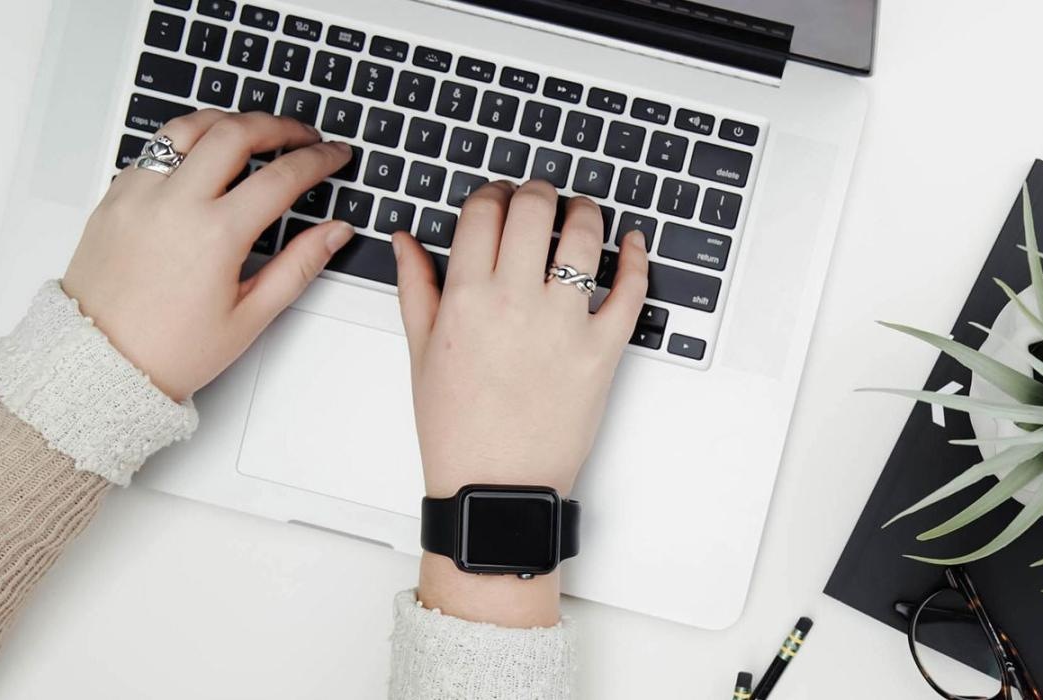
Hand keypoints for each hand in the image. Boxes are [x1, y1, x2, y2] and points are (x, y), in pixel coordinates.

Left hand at [62, 110, 354, 399]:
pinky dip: (186, 143)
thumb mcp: (250, 316)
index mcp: (215, 235)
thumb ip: (299, 266)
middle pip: (235, 132)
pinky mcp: (114, 197)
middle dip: (279, 126)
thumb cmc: (170, 350)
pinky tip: (204, 158)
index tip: (334, 155)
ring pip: (189, 127)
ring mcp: (138, 195)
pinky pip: (154, 150)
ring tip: (253, 132)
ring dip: (228, 121)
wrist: (99, 364)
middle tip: (302, 135)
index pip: (282, 176)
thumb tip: (334, 232)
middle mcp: (174, 204)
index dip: (318, 159)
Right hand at [394, 179, 647, 626]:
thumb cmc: (457, 428)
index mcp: (466, 298)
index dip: (493, 193)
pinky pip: (630, 290)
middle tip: (541, 198)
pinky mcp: (604, 349)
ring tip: (581, 214)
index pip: (484, 211)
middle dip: (538, 192)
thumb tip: (406, 239)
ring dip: (585, 212)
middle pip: (534, 209)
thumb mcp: (421, 353)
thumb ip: (416, 287)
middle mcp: (516, 301)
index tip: (499, 199)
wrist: (496, 486)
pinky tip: (631, 243)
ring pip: (584, 236)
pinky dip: (636, 258)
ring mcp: (564, 324)